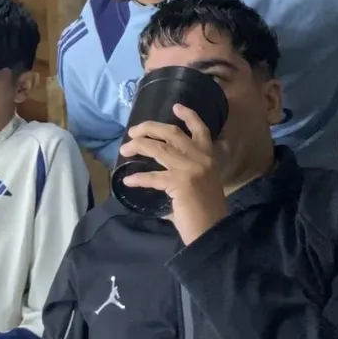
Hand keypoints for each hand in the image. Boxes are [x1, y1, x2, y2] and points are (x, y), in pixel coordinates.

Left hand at [118, 104, 227, 245]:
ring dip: (138, 147)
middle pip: (171, 133)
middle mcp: (201, 159)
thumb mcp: (200, 184)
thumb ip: (184, 172)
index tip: (175, 106)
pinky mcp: (180, 183)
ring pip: (158, 148)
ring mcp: (190, 169)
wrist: (213, 232)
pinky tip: (127, 181)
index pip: (201, 130)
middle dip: (149, 128)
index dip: (188, 116)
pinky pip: (152, 177)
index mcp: (209, 158)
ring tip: (124, 149)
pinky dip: (138, 178)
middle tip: (133, 131)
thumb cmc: (205, 213)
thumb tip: (160, 169)